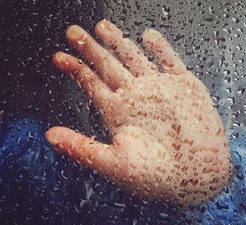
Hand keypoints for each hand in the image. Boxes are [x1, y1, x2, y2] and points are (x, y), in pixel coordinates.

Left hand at [46, 20, 232, 205]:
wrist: (198, 178)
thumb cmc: (156, 177)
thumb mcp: (112, 163)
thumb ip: (80, 147)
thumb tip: (48, 136)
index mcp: (118, 113)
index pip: (91, 85)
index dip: (75, 69)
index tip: (58, 57)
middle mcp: (136, 98)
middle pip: (108, 66)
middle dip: (90, 48)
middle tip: (72, 31)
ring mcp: (160, 90)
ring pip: (134, 58)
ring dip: (119, 42)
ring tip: (101, 26)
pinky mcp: (185, 87)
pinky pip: (170, 61)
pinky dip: (160, 48)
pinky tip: (147, 35)